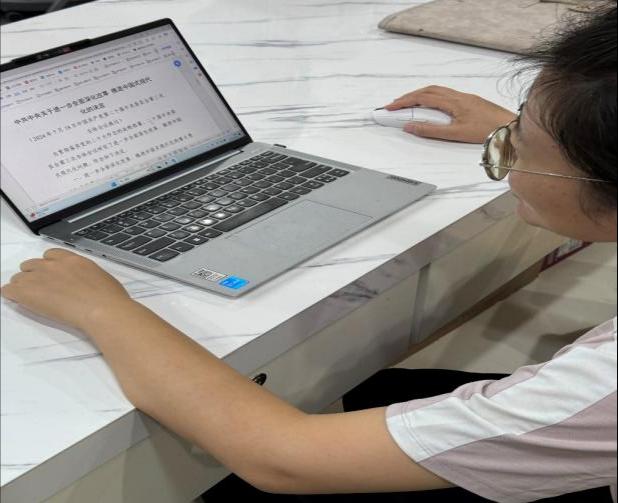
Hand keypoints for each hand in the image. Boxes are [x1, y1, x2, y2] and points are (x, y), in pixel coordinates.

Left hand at [1, 248, 131, 330]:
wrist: (102, 309)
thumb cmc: (110, 297)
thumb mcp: (102, 277)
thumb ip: (86, 276)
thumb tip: (87, 283)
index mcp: (72, 259)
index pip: (50, 254)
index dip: (49, 266)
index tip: (53, 276)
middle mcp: (53, 265)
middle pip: (31, 265)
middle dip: (34, 276)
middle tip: (43, 291)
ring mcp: (39, 277)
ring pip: (18, 278)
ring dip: (23, 287)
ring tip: (33, 300)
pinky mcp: (27, 292)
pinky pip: (7, 290)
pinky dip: (12, 296)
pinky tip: (21, 303)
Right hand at [385, 86, 515, 143]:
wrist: (511, 129)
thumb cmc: (489, 131)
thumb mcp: (455, 134)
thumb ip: (431, 130)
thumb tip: (411, 127)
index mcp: (453, 102)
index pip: (422, 98)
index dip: (404, 102)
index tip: (390, 107)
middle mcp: (458, 96)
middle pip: (427, 91)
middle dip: (408, 97)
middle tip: (395, 105)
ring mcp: (465, 98)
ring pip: (437, 91)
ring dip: (420, 95)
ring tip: (408, 103)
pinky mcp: (470, 101)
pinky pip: (445, 94)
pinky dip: (432, 97)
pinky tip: (431, 105)